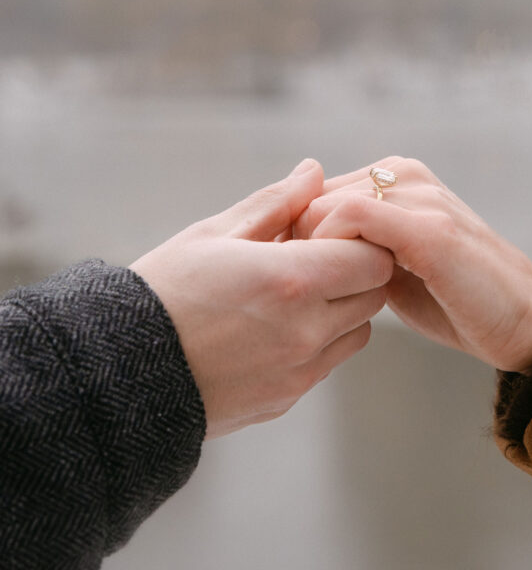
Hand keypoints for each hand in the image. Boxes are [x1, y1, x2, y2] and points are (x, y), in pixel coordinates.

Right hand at [130, 159, 392, 437]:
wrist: (119, 370)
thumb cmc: (164, 289)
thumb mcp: (215, 233)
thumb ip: (276, 202)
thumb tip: (315, 171)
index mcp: (291, 281)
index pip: (373, 258)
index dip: (359, 239)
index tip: (328, 231)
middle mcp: (305, 330)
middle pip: (374, 294)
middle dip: (354, 271)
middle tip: (312, 257)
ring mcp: (298, 371)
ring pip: (358, 331)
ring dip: (341, 308)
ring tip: (291, 294)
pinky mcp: (286, 398)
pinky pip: (326, 363)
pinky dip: (317, 341)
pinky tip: (272, 327)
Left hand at [296, 157, 531, 374]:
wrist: (522, 321)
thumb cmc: (452, 298)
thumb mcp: (391, 263)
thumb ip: (354, 242)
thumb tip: (296, 243)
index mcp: (397, 176)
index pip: (314, 193)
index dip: (296, 238)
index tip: (298, 282)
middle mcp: (406, 174)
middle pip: (312, 198)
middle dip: (301, 247)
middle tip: (313, 295)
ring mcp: (420, 196)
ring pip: (325, 205)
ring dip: (315, 255)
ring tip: (331, 298)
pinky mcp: (429, 228)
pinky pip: (353, 217)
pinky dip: (334, 252)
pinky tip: (347, 291)